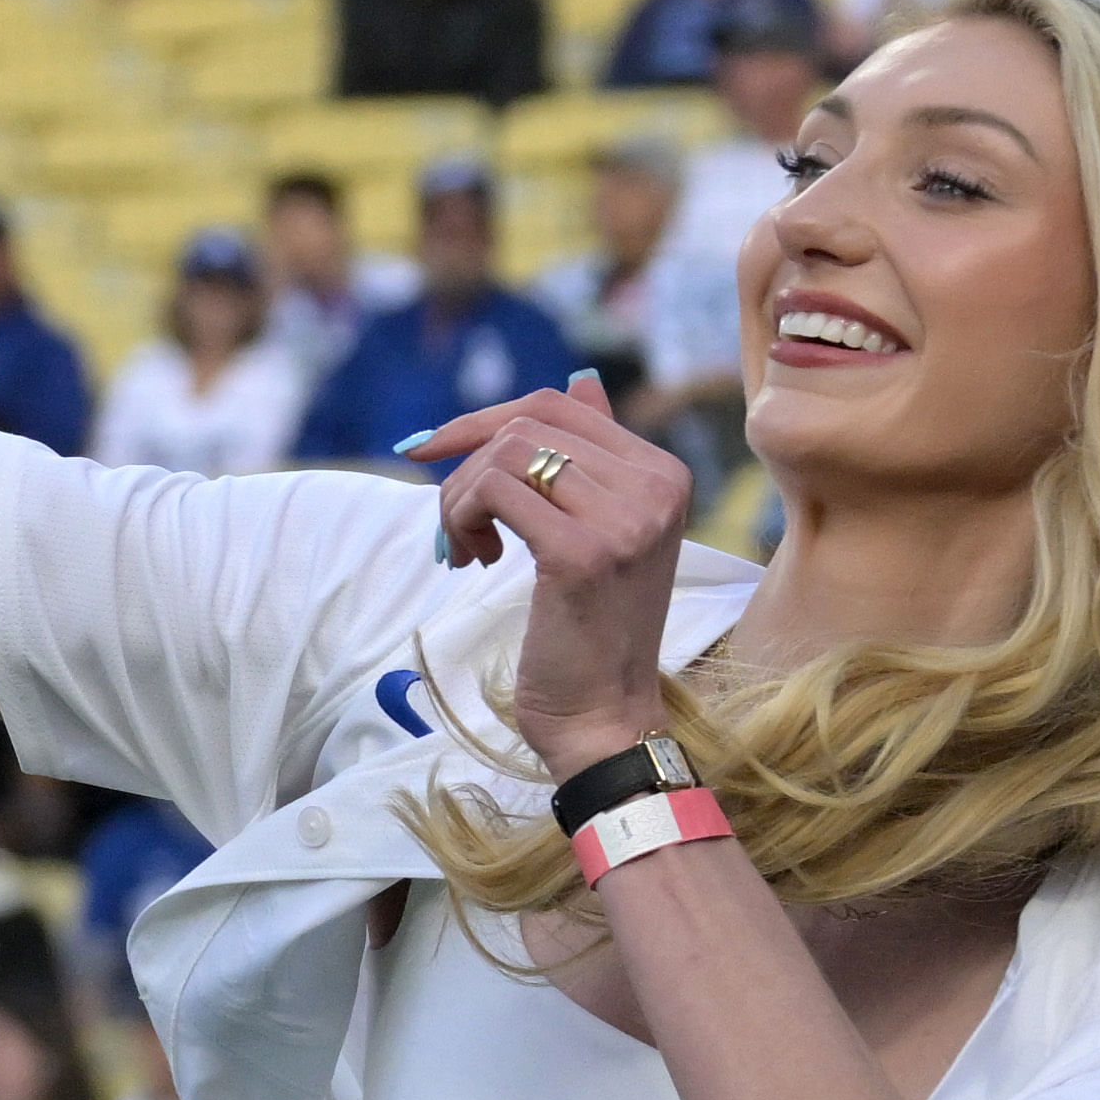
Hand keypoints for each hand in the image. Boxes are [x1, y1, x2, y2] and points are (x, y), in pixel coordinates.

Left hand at [405, 371, 694, 779]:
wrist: (605, 718)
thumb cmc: (592, 632)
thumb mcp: (601, 533)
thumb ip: (592, 458)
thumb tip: (578, 381)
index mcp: (664, 474)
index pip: (561, 404)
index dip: (486, 419)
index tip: (434, 450)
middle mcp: (656, 486)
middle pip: (527, 422)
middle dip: (466, 462)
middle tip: (454, 523)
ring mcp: (624, 518)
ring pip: (504, 453)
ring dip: (461, 498)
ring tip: (466, 549)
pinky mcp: (583, 552)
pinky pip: (494, 490)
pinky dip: (463, 517)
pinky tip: (473, 560)